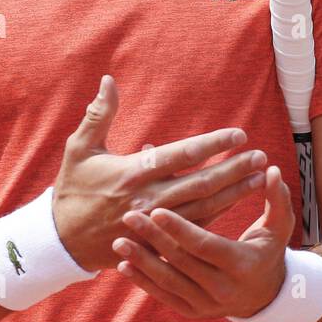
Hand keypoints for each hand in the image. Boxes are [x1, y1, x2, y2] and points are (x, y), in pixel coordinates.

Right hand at [52, 75, 268, 271]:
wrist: (61, 241)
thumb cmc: (72, 189)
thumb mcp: (79, 149)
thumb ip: (99, 114)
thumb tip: (108, 80)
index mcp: (133, 174)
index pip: (181, 156)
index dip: (213, 144)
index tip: (238, 134)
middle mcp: (149, 200)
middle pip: (201, 183)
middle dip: (233, 169)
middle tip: (259, 155)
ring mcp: (156, 224)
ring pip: (204, 208)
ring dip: (234, 193)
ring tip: (258, 177)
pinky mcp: (158, 241)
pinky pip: (195, 229)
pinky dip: (219, 215)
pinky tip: (238, 203)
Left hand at [111, 165, 295, 319]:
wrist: (265, 295)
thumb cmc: (268, 250)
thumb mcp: (279, 227)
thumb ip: (276, 198)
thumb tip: (272, 170)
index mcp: (242, 264)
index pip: (205, 246)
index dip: (180, 229)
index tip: (157, 210)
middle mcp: (223, 289)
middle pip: (181, 262)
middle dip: (153, 238)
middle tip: (129, 216)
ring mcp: (206, 304)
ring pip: (168, 281)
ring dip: (141, 261)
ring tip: (119, 240)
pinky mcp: (193, 311)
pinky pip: (163, 296)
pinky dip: (142, 281)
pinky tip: (123, 265)